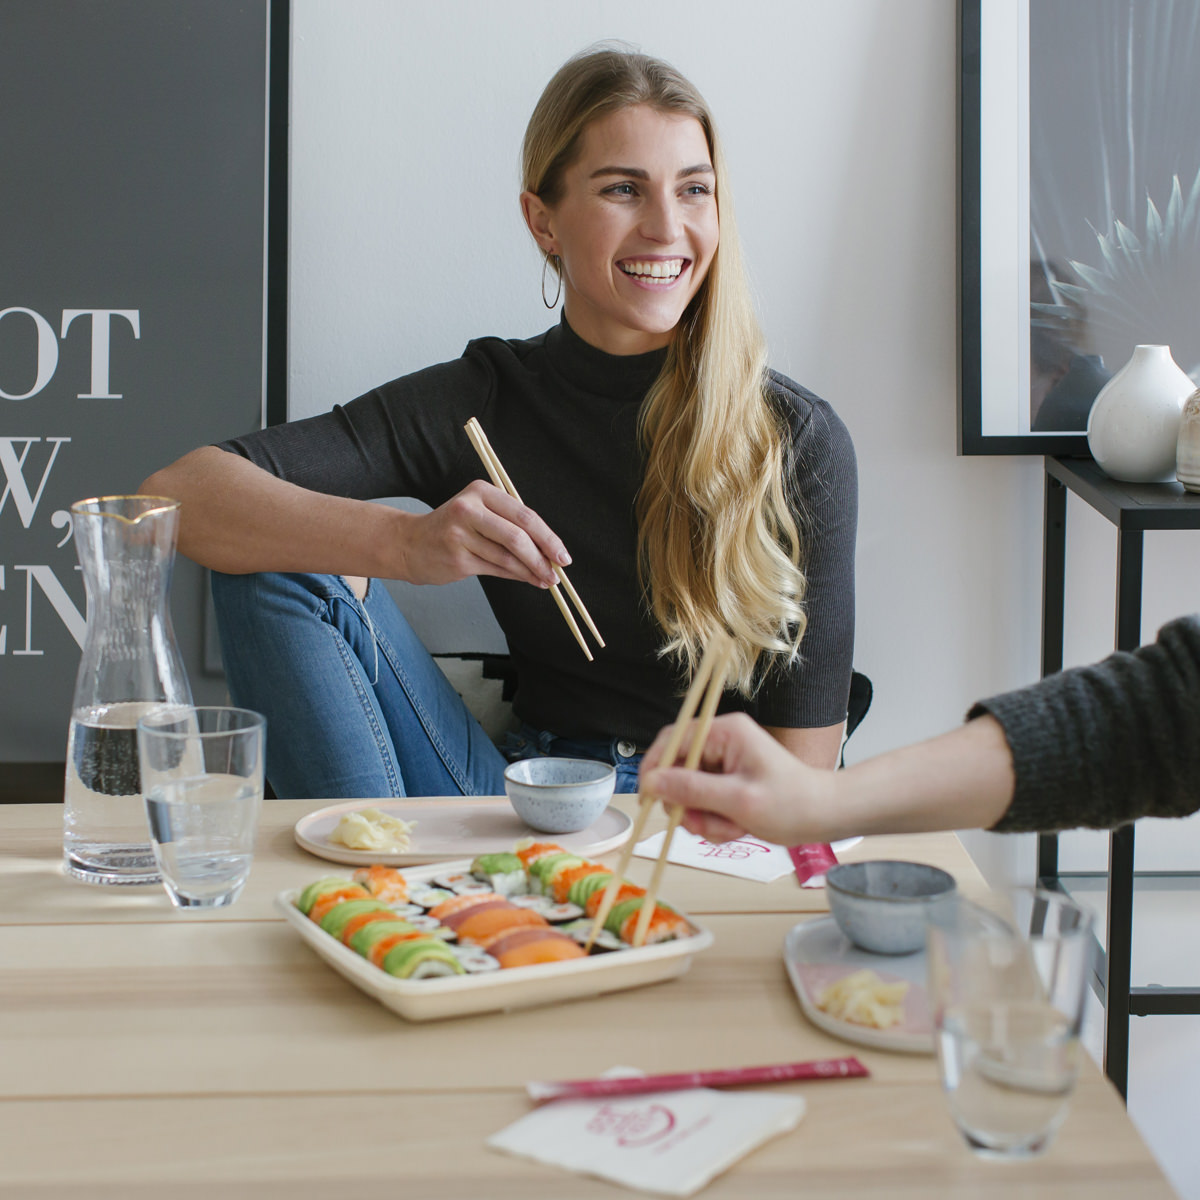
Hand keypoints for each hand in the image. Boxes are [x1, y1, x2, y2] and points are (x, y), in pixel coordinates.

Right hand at [399, 479, 570, 587]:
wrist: (410, 544)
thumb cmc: (453, 529)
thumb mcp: (480, 514)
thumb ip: (511, 525)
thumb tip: (549, 550)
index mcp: (480, 492)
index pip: (523, 515)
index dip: (547, 537)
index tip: (562, 554)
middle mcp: (469, 510)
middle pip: (517, 536)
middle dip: (543, 557)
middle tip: (558, 572)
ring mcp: (460, 535)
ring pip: (508, 557)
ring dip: (532, 571)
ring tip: (547, 580)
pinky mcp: (457, 559)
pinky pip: (496, 569)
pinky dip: (516, 576)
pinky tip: (529, 580)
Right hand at [639, 713, 839, 846]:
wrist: (825, 817)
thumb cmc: (792, 804)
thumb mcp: (738, 800)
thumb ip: (692, 790)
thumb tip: (651, 782)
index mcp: (726, 732)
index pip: (673, 739)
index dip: (655, 767)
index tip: (648, 797)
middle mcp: (722, 741)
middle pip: (678, 769)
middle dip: (686, 803)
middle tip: (702, 825)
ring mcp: (725, 762)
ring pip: (689, 791)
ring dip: (702, 817)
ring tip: (729, 829)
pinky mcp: (728, 780)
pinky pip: (703, 801)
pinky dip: (713, 821)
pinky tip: (735, 829)